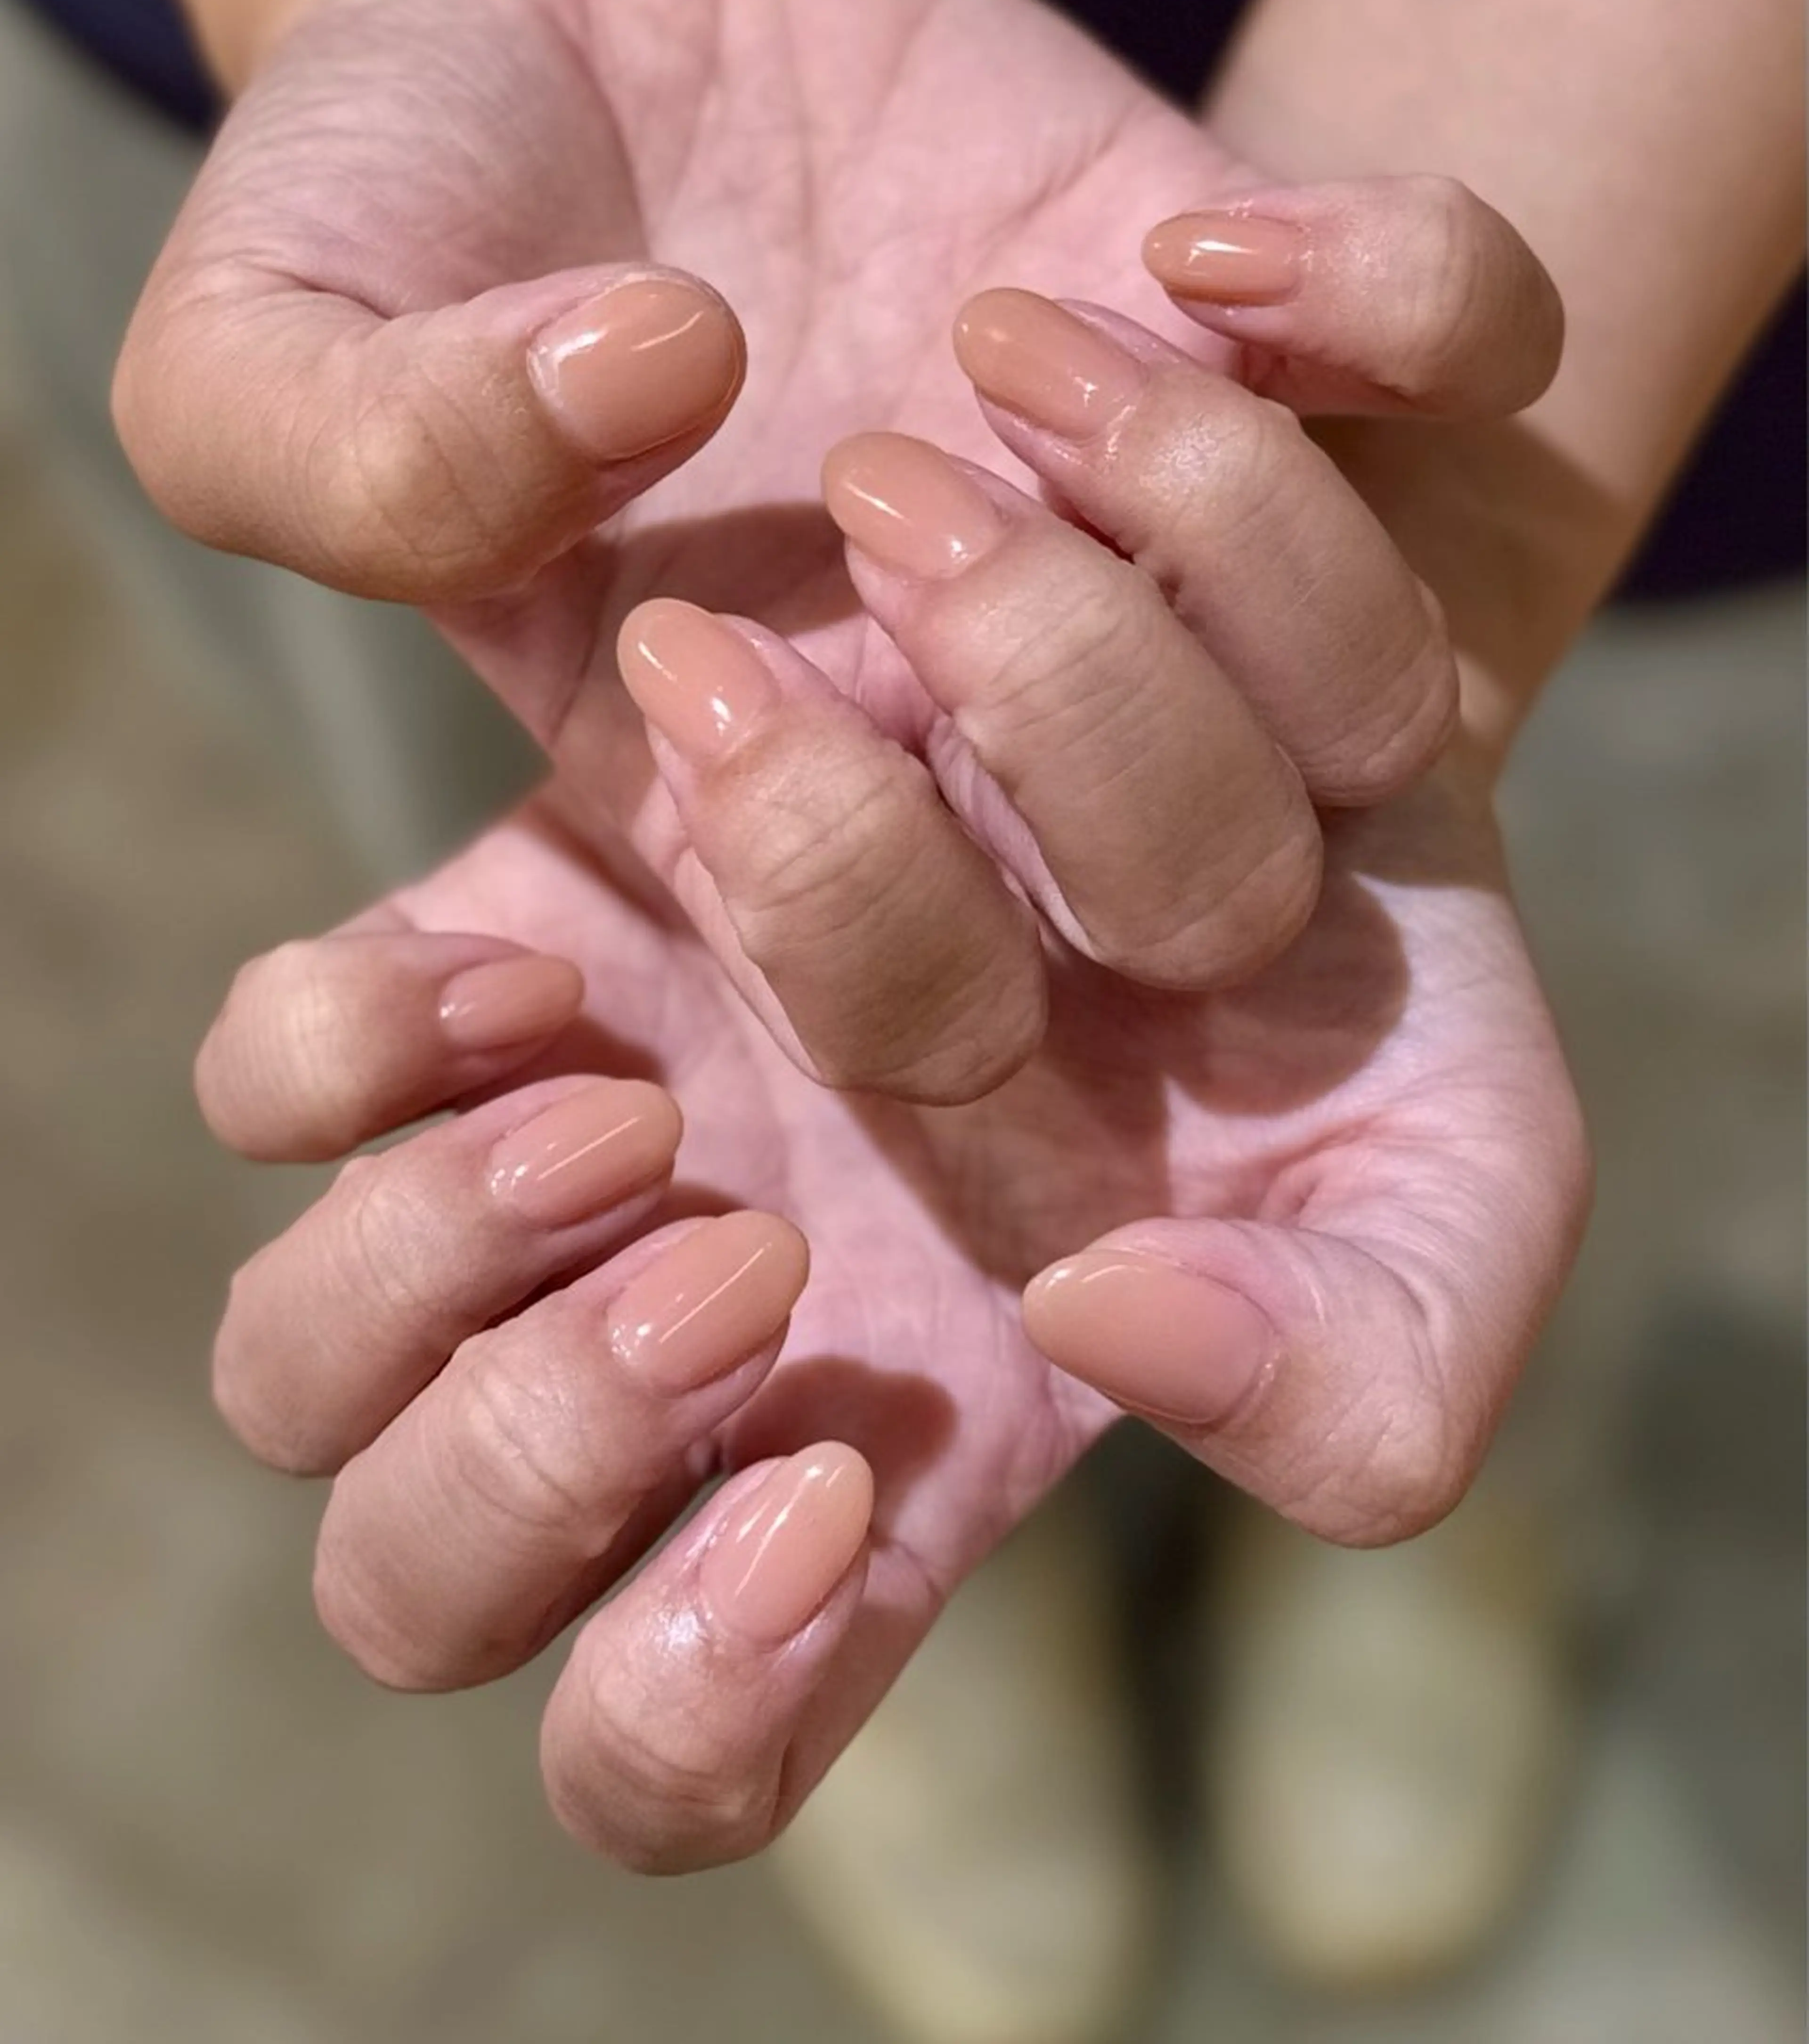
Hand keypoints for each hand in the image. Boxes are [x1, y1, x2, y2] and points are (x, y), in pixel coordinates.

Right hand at [117, 0, 1558, 1096]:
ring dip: (1220, 529)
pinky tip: (1190, 240)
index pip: (923, 1026)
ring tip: (994, 347)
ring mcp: (1165, 537)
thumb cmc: (390, 190)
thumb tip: (652, 389)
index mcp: (769, 814)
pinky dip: (1398, 298)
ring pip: (1373, 698)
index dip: (858, 910)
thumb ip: (357, 459)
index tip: (694, 683)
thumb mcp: (250, 350)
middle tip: (873, 491)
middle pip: (1203, 901)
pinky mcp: (1278, 317)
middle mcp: (1002, 727)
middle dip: (1068, 719)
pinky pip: (1485, 360)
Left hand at [194, 592, 1585, 1877]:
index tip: (834, 1486)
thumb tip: (1100, 1327)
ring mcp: (556, 1166)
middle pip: (422, 1586)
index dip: (698, 1692)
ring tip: (623, 1103)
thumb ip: (1374, 1373)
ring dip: (433, 1258)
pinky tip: (540, 972)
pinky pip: (267, 1081)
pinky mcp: (469, 964)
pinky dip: (358, 1051)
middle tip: (739, 1254)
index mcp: (907, 1449)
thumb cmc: (1336, 954)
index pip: (685, 1746)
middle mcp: (696, 1347)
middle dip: (547, 1450)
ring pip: (295, 1371)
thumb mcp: (1461, 1165)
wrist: (1211, 653)